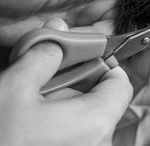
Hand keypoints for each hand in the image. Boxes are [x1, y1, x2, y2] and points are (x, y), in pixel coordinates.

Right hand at [0, 19, 131, 145]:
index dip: (103, 65)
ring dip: (61, 106)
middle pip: (100, 101)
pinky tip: (31, 125)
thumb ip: (43, 55)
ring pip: (85, 120)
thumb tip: (60, 31)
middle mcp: (100, 144)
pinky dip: (59, 125)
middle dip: (74, 85)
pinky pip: (76, 137)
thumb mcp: (13, 89)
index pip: (120, 84)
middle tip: (43, 80)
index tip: (81, 57)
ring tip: (30, 106)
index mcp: (96, 121)